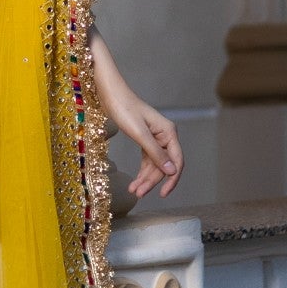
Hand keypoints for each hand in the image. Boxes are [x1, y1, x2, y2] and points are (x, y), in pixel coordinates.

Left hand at [88, 28, 183, 199]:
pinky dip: (142, 170)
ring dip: (145, 178)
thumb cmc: (123, 109)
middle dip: (152, 181)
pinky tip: (135, 180)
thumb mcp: (139, 133)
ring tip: (134, 191)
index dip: (171, 179)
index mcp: (168, 132)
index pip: (176, 161)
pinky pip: (147, 159)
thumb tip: (171, 171)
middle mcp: (165, 135)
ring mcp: (155, 137)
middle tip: (138, 194)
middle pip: (164, 165)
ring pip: (155, 164)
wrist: (109, 93)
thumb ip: (155, 153)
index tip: (163, 195)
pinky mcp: (144, 138)